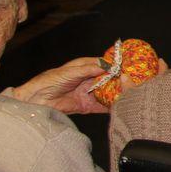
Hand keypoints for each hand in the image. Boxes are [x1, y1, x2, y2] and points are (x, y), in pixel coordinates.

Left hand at [11, 55, 166, 114]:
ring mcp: (89, 93)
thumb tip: (105, 66)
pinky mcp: (86, 106)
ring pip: (108, 93)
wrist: (35, 101)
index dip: (116, 64)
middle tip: (135, 81)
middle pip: (109, 79)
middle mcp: (89, 79)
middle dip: (120, 80)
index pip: (105, 64)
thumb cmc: (48, 81)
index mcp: (85, 67)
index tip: (129, 64)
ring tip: (131, 94)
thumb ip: (87, 69)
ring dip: (117, 94)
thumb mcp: (69, 72)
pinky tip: (120, 107)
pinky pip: (101, 107)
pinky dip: (110, 107)